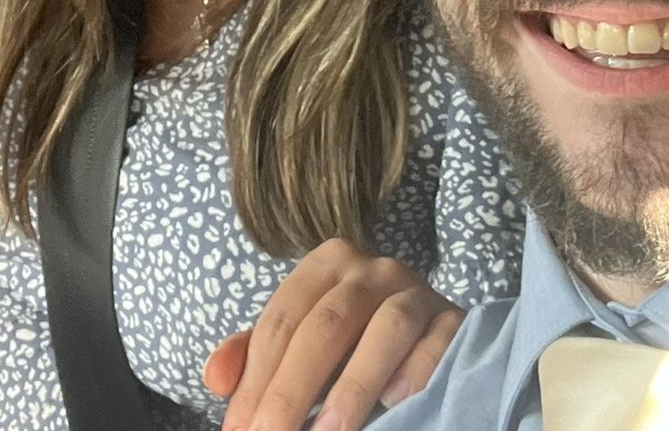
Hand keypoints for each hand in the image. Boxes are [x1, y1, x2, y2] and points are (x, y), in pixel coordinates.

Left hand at [204, 237, 463, 430]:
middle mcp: (373, 268)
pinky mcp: (454, 319)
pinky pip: (438, 340)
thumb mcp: (300, 342)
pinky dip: (417, 370)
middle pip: (326, 324)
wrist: (425, 333)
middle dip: (292, 388)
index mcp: (327, 265)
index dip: (256, 379)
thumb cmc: (349, 343)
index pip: (283, 319)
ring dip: (354, 385)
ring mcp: (417, 290)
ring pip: (386, 327)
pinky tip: (395, 403)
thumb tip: (215, 377)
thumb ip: (256, 357)